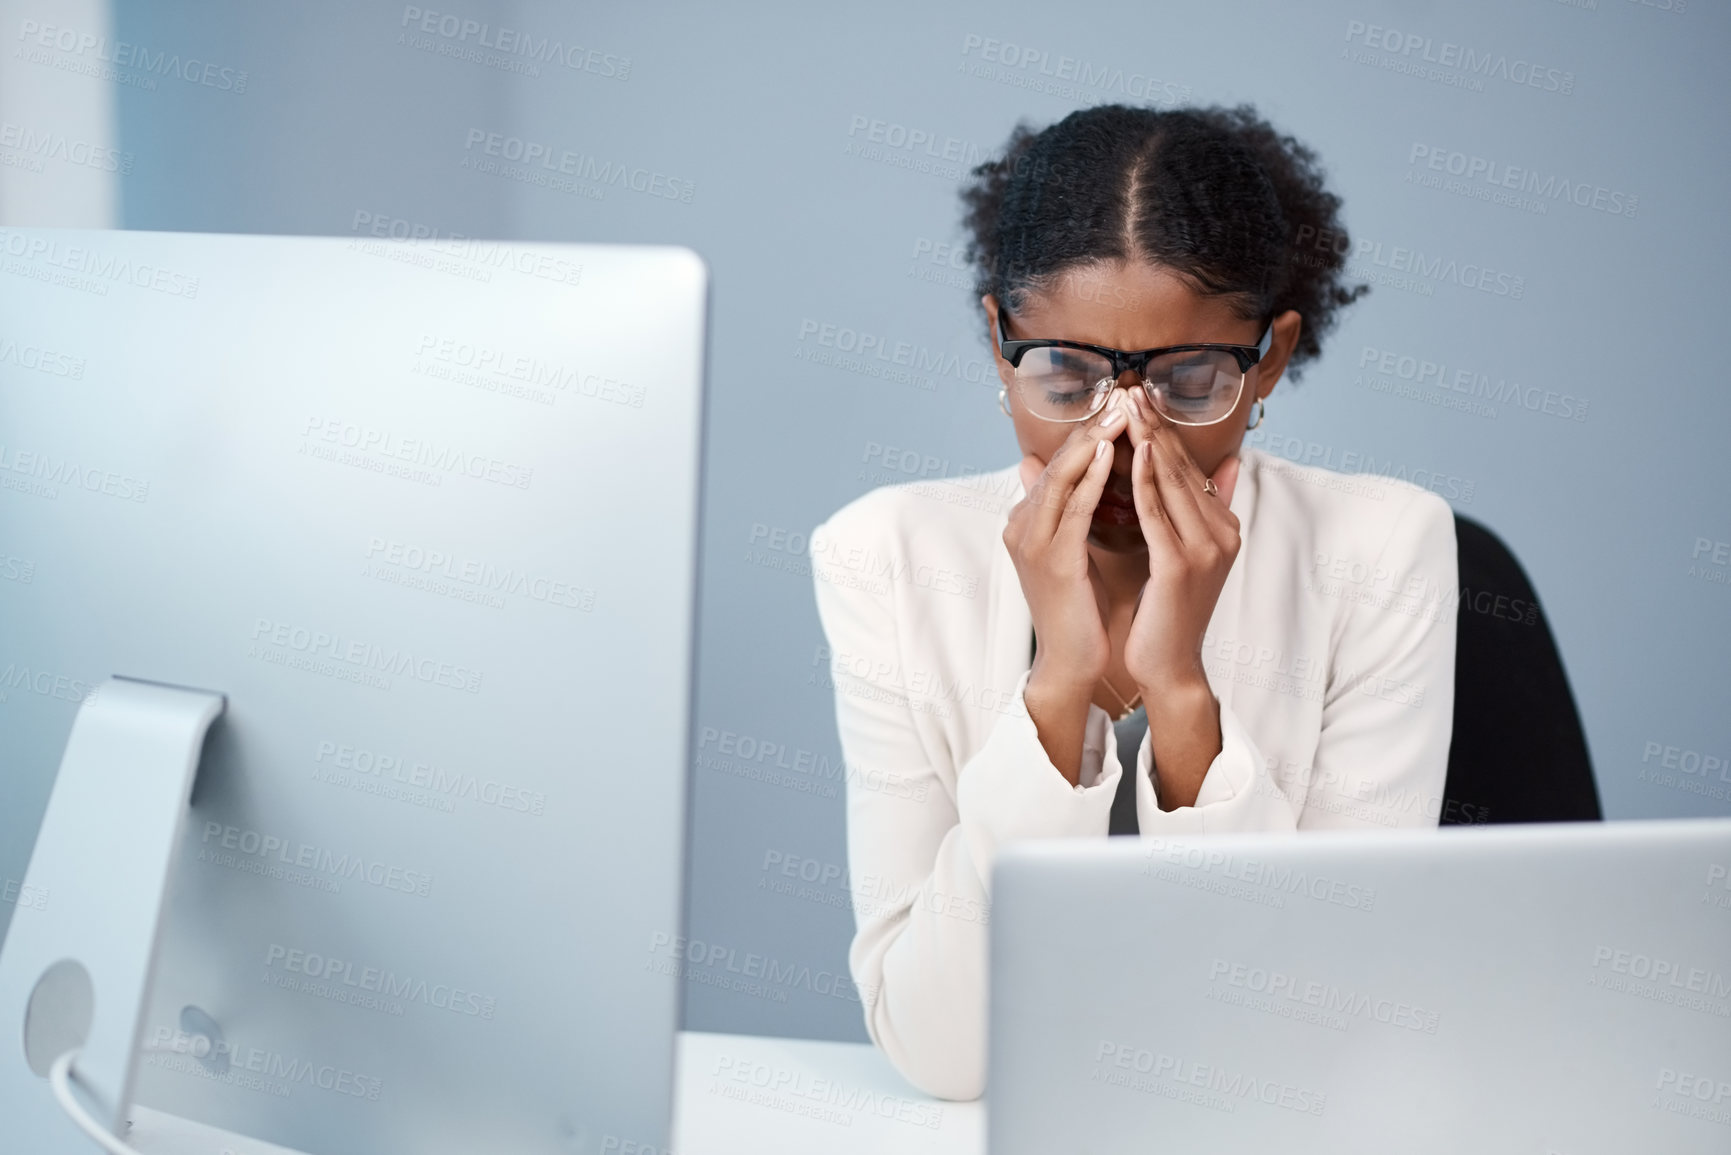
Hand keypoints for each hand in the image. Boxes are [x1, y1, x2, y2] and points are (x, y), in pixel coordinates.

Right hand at [1002, 395, 1125, 781]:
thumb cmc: (1077, 608)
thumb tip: (1062, 469)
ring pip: (1062, 477)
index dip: (1088, 429)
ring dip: (1092, 440)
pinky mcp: (1053, 560)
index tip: (1120, 402)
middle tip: (1124, 392)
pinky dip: (1091, 478)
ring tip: (1120, 410)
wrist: (1070, 661)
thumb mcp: (1070, 548)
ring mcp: (1033, 542)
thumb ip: (1069, 508)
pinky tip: (1110, 454)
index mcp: (1026, 520)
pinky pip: (1074, 510)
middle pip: (1056, 461)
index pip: (1057, 462)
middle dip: (1092, 425)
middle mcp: (1021, 525)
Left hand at [1120, 387, 1241, 693]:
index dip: (1165, 430)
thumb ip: (1202, 508)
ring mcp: (1206, 549)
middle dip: (1155, 425)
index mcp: (1223, 526)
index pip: (1190, 467)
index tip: (1140, 396)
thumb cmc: (1168, 609)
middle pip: (1183, 467)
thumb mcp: (1187, 551)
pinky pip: (1158, 513)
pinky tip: (1133, 452)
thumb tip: (1231, 462)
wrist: (1169, 664)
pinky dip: (1145, 480)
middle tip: (1130, 387)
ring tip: (1126, 406)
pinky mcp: (1182, 565)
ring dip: (1148, 440)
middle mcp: (1222, 532)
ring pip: (1172, 482)